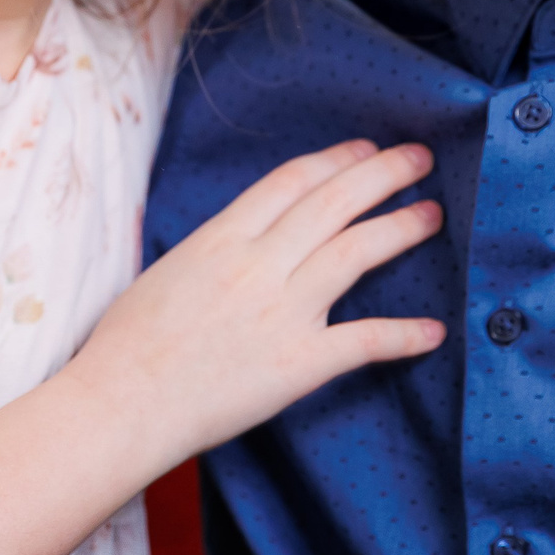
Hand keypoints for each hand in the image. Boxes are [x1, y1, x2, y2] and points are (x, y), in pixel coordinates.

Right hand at [71, 140, 446, 461]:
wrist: (121, 404)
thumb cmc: (126, 344)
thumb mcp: (168, 270)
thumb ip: (214, 249)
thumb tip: (245, 240)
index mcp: (220, 237)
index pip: (291, 181)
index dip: (335, 160)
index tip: (364, 150)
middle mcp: (257, 264)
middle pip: (333, 202)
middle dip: (381, 174)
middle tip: (418, 158)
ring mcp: (281, 312)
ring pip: (355, 253)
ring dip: (400, 229)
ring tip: (430, 214)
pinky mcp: (299, 364)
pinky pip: (364, 341)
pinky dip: (404, 334)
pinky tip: (434, 331)